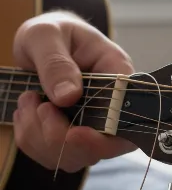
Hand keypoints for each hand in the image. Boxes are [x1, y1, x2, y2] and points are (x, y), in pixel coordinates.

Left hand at [12, 11, 136, 172]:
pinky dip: (32, 140)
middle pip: (102, 147)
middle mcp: (112, 106)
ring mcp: (94, 123)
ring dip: (40, 138)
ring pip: (76, 156)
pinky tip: (27, 113)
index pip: (127, 119)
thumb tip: (69, 95)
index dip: (103, 137)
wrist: (44, 43)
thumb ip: (56, 62)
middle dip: (61, 139)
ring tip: (28, 101)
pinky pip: (54, 155)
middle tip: (37, 106)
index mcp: (118, 77)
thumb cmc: (52, 33)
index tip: (73, 133)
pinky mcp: (74, 134)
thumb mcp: (46, 35)